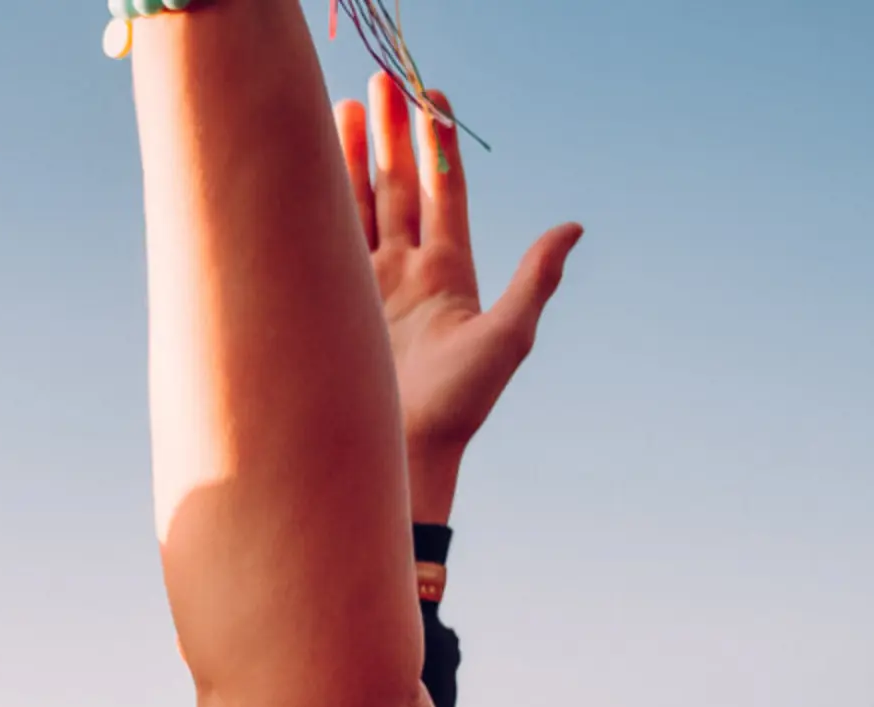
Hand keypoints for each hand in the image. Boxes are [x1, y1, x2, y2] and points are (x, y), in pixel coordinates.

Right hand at [335, 70, 577, 520]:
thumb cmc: (458, 407)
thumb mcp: (507, 338)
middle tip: (381, 81)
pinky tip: (300, 166)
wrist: (399, 457)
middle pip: (394, 186)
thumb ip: (536, 279)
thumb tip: (572, 227)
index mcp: (449, 273)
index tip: (433, 96)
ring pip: (355, 206)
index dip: (438, 145)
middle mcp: (405, 273)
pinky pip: (322, 243)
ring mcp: (364, 288)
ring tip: (338, 108)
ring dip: (346, 157)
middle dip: (388, 133)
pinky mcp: (331, 307)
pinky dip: (313, 202)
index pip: (442, 191)